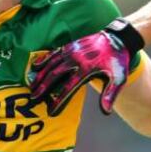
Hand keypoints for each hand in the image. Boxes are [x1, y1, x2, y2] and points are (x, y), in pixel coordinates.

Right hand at [28, 18, 144, 115]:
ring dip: (40, 75)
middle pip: (55, 75)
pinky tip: (35, 67)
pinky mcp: (70, 46)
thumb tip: (105, 112)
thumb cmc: (118, 62)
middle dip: (43, 87)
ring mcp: (72, 51)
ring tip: (31, 86)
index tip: (51, 111)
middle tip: (34, 98)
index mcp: (87, 69)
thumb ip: (110, 94)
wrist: (117, 39)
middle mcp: (76, 59)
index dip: (59, 100)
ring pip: (51, 64)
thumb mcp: (119, 79)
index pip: (69, 88)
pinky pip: (54, 53)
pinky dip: (44, 60)